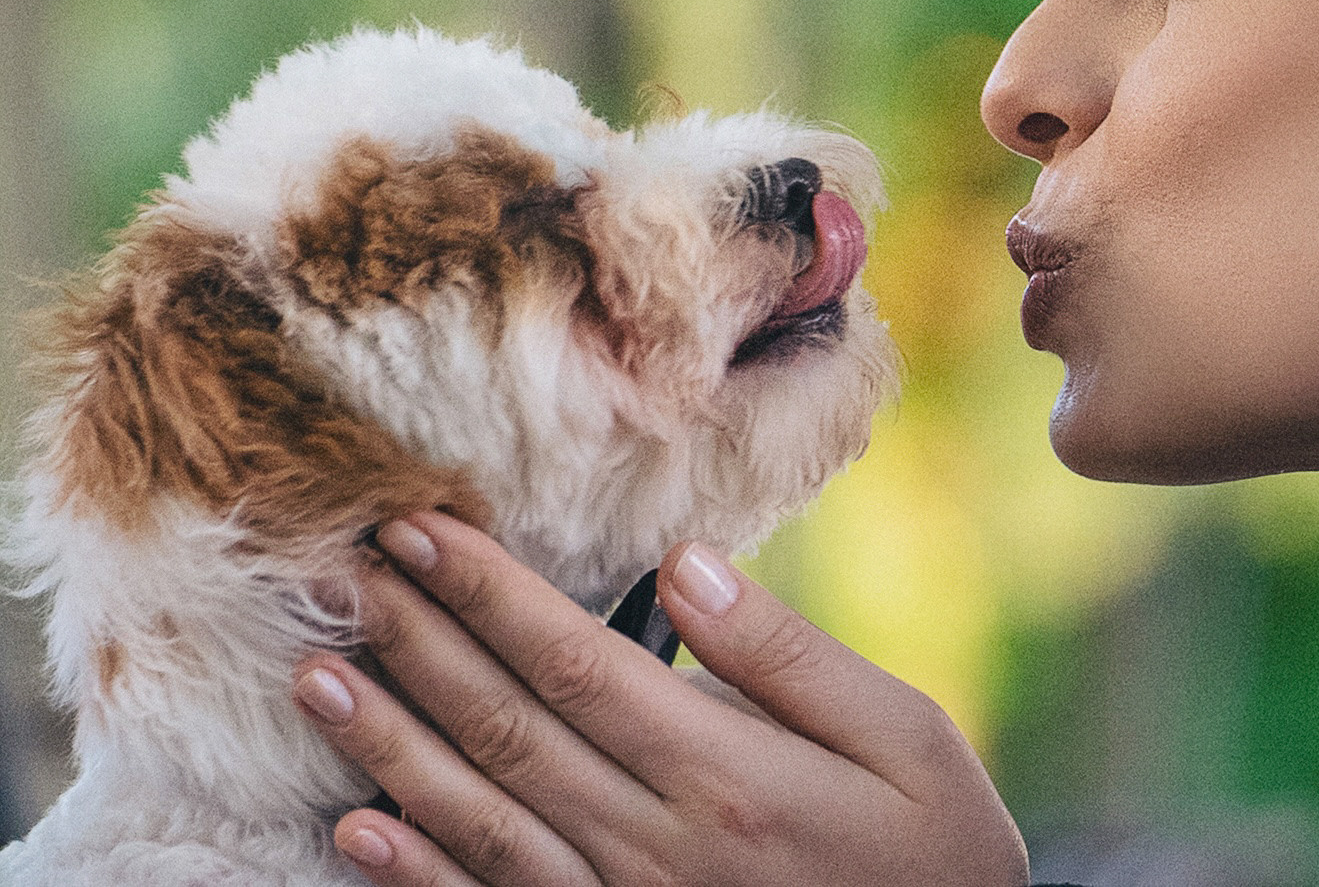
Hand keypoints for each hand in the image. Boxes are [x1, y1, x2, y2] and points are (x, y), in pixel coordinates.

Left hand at [291, 511, 1028, 885]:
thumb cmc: (939, 852)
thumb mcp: (907, 739)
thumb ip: (788, 658)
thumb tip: (684, 565)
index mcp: (726, 776)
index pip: (575, 663)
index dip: (489, 594)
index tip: (423, 529)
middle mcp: (656, 845)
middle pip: (509, 729)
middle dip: (419, 645)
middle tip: (343, 575)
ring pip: (479, 818)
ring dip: (389, 745)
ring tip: (318, 678)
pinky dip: (415, 873)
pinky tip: (354, 830)